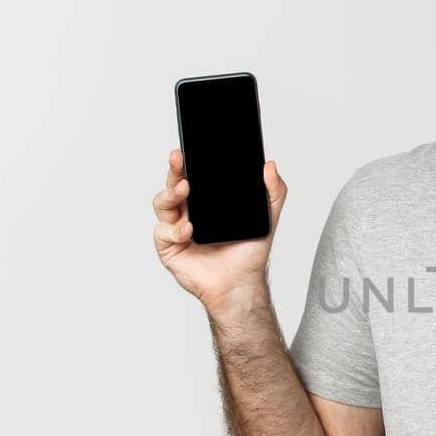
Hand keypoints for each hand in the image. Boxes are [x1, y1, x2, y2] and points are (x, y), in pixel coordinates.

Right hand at [152, 149, 286, 308]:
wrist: (241, 285)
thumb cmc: (249, 254)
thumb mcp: (267, 218)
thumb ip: (273, 192)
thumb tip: (270, 166)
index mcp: (206, 201)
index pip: (192, 175)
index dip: (186, 162)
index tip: (186, 150)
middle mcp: (188, 211)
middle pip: (173, 184)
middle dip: (173, 170)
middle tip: (179, 160)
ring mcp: (176, 228)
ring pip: (162, 203)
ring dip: (170, 194)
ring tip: (185, 190)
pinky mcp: (169, 247)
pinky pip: (163, 232)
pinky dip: (175, 229)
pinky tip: (188, 229)